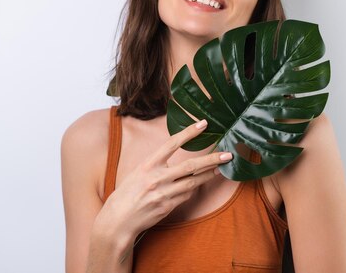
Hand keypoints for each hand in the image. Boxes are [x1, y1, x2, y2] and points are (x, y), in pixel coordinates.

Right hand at [94, 119, 231, 241]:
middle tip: (227, 155)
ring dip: (209, 175)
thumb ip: (156, 166)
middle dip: (211, 159)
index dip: (189, 133)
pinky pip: (186, 195)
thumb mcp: (138, 173)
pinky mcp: (168, 206)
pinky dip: (194, 188)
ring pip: (193, 182)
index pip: (172, 144)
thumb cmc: (126, 194)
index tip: (203, 124)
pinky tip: (200, 183)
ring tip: (221, 168)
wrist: (118, 221)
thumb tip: (175, 160)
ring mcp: (164, 193)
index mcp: (148, 165)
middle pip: (191, 166)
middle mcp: (157, 178)